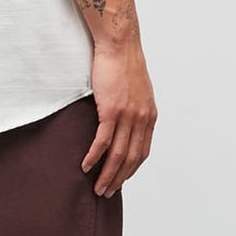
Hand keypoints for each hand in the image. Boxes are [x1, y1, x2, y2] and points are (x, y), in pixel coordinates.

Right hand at [81, 41, 156, 196]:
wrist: (119, 44)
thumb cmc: (124, 63)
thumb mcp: (137, 90)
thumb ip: (134, 108)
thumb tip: (124, 119)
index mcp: (149, 115)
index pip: (143, 151)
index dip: (131, 169)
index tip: (121, 180)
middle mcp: (142, 118)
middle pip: (131, 158)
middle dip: (119, 179)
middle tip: (107, 192)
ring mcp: (128, 115)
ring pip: (118, 154)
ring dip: (107, 174)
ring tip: (98, 187)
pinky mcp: (111, 110)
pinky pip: (103, 140)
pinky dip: (95, 156)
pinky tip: (86, 166)